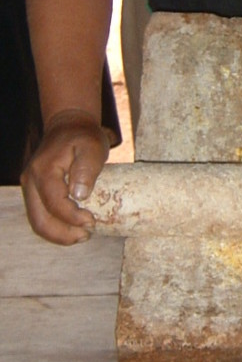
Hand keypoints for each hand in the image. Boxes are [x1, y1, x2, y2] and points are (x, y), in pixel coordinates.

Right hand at [21, 110, 109, 244]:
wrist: (68, 126)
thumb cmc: (83, 136)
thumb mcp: (93, 146)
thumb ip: (86, 169)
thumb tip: (79, 196)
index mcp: (44, 170)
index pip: (54, 204)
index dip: (72, 218)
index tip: (92, 221)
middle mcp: (31, 181)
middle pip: (40, 220)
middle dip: (64, 234)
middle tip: (87, 235)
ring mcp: (30, 187)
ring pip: (37, 222)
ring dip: (59, 235)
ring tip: (82, 235)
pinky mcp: (34, 192)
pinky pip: (40, 216)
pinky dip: (55, 228)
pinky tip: (73, 229)